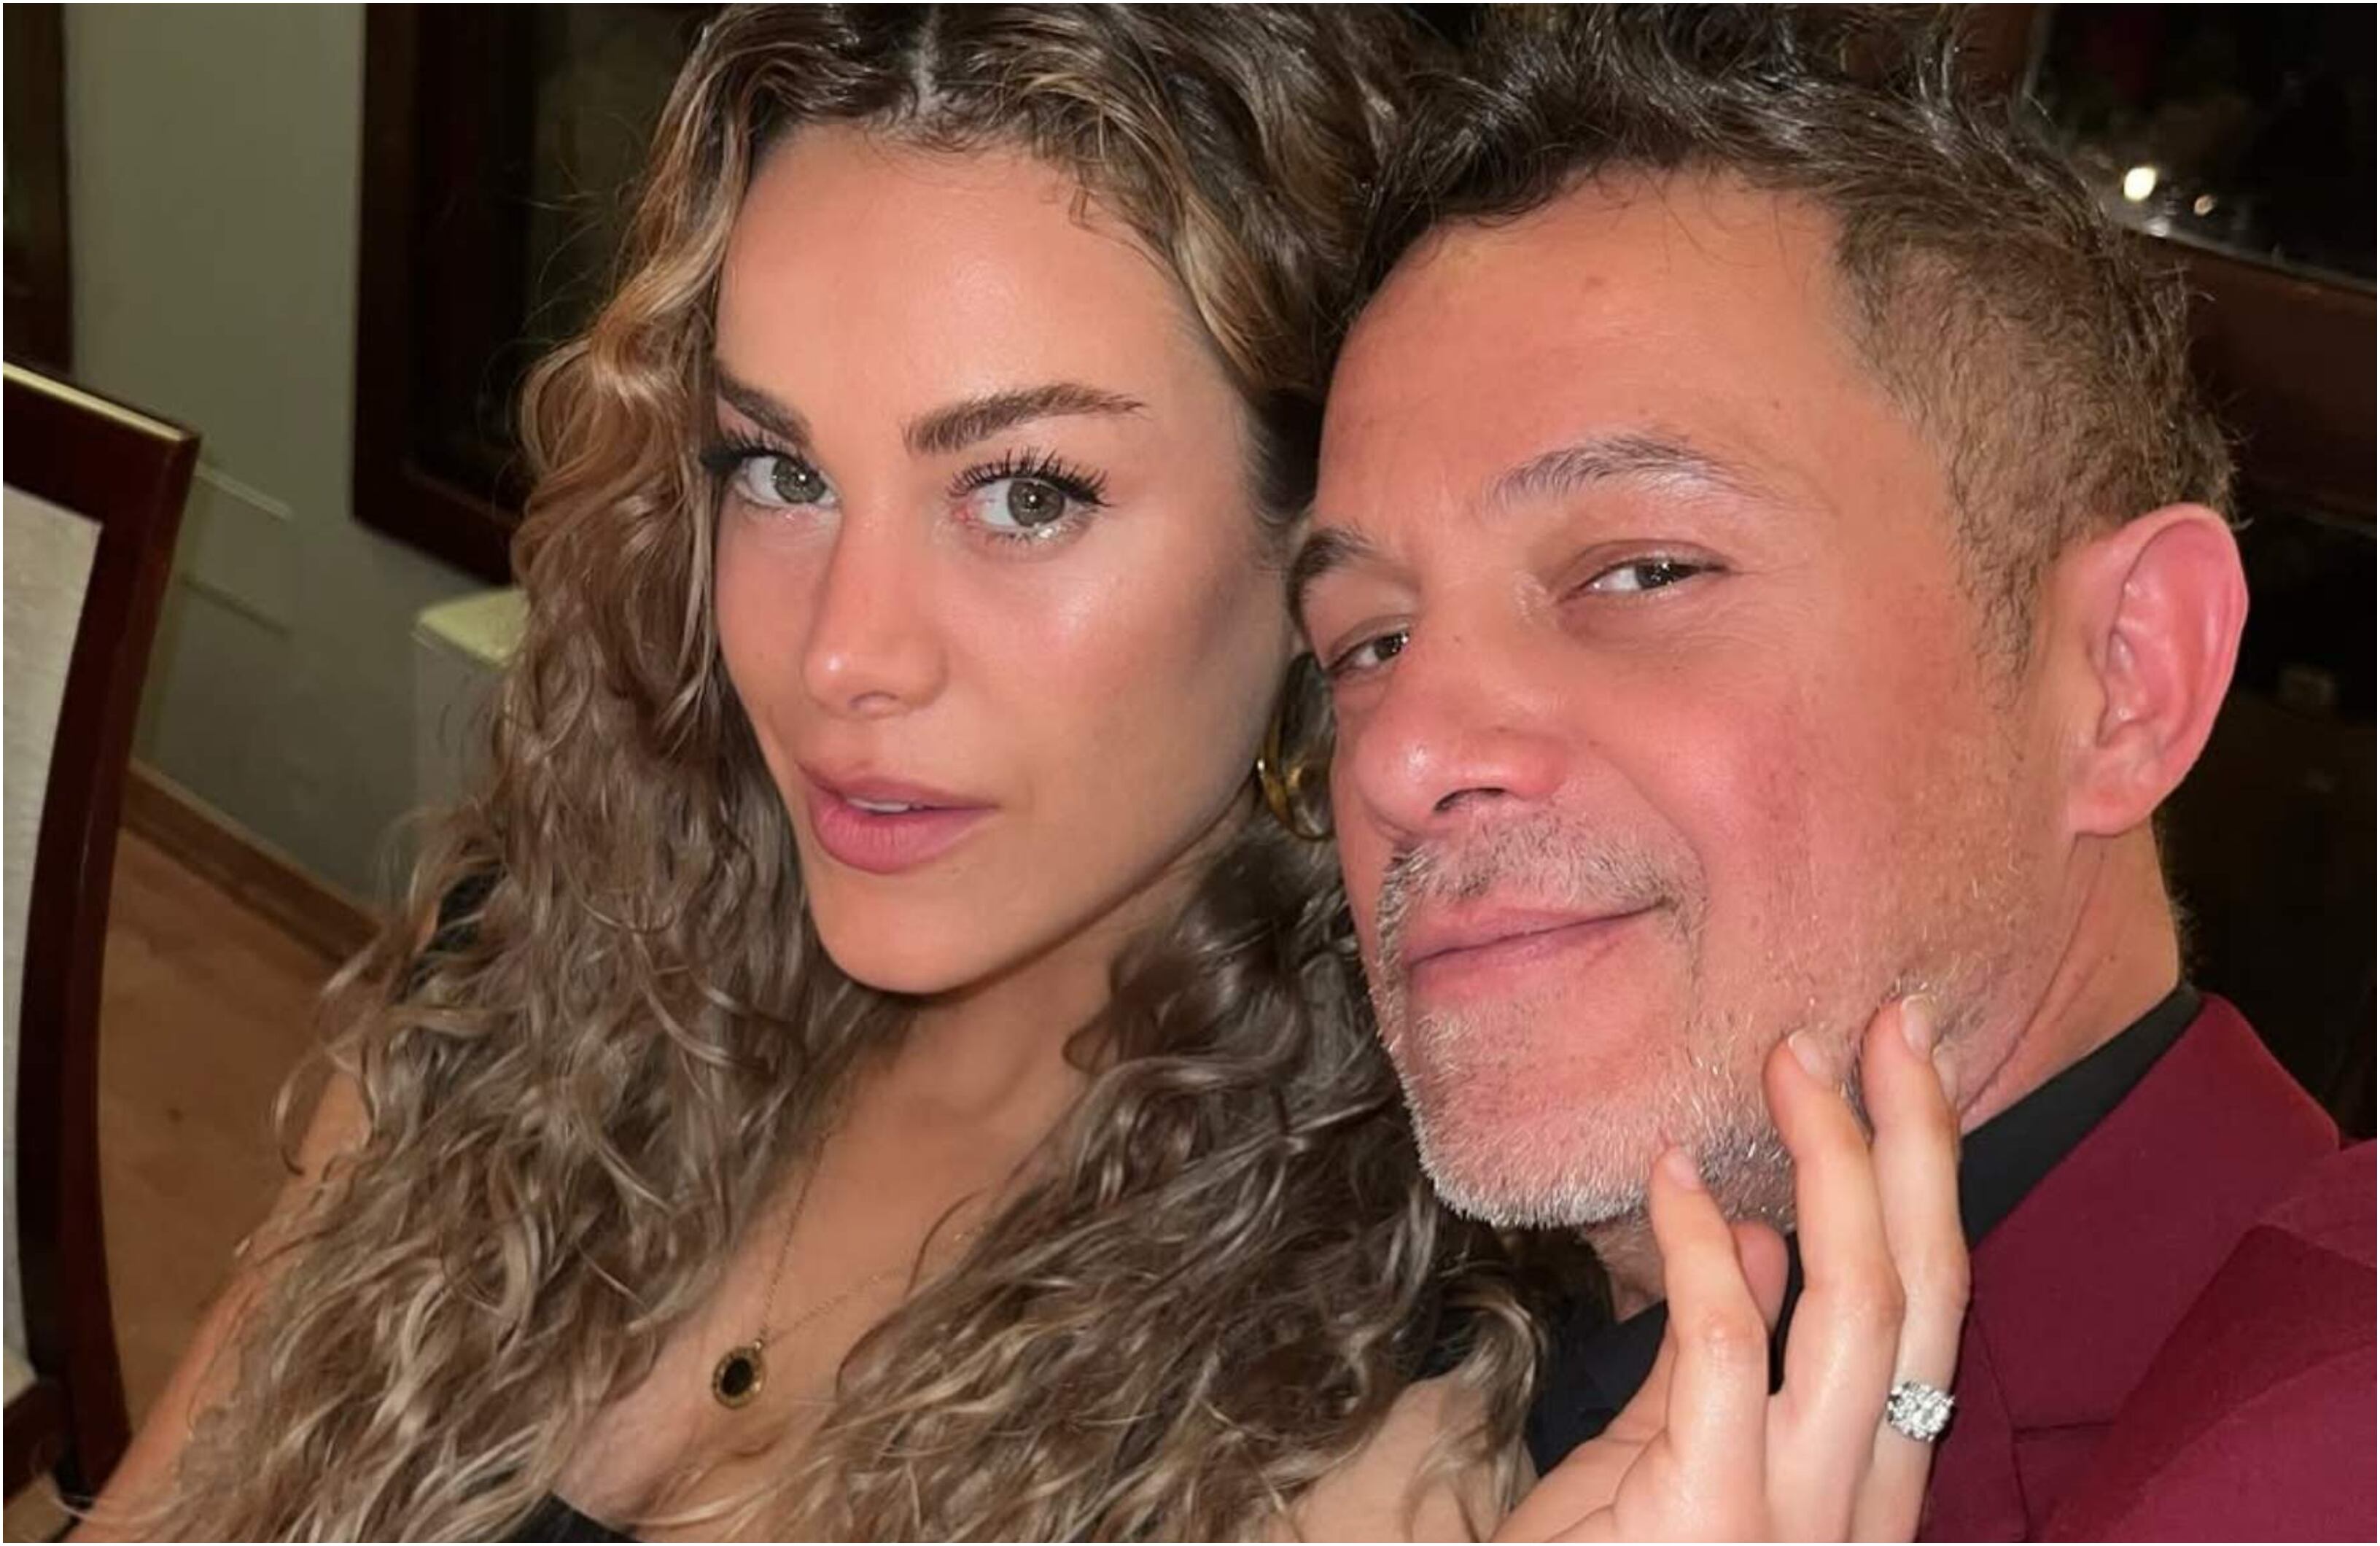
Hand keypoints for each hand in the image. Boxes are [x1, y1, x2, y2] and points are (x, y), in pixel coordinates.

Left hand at [1497, 997, 1967, 1540]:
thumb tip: (1770, 1235)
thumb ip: (1726, 1353)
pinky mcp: (1715, 1522)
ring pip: (1863, 1313)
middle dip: (1916, 1147)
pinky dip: (1707, 1250)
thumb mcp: (1672, 1454)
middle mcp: (1862, 1499)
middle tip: (1890, 1021)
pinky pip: (1725, 1355)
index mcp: (1862, 1474)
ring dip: (1834, 1167)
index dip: (1922, 1180)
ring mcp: (1799, 1519)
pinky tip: (1675, 1175)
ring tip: (1794, 1060)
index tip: (1896, 1068)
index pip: (1926, 1308)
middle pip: (1923, 1295)